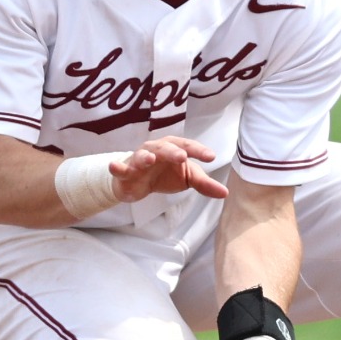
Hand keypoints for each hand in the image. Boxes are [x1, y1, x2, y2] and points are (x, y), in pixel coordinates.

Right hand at [109, 136, 229, 203]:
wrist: (138, 184)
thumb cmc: (164, 175)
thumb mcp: (186, 179)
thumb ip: (204, 184)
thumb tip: (225, 193)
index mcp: (174, 148)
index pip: (188, 146)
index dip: (199, 151)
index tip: (211, 157)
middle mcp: (156, 149)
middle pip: (165, 147)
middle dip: (173, 151)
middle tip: (183, 157)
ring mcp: (139, 159)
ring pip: (142, 155)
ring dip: (145, 156)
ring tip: (150, 159)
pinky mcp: (125, 171)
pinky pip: (120, 168)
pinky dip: (116, 166)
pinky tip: (115, 166)